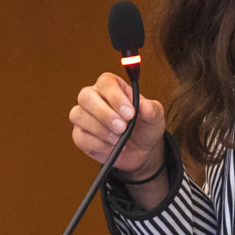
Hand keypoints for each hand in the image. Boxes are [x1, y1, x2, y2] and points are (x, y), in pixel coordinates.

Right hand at [69, 73, 166, 190]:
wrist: (141, 150)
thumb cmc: (145, 127)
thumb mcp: (155, 117)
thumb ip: (152, 110)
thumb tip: (145, 106)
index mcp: (112, 86)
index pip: (105, 83)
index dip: (115, 97)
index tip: (130, 113)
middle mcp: (94, 97)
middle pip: (85, 96)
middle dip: (104, 114)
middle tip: (122, 128)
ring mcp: (84, 116)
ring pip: (78, 116)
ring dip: (100, 129)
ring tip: (119, 139)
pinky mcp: (80, 135)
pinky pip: (80, 137)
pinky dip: (98, 144)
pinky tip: (112, 146)